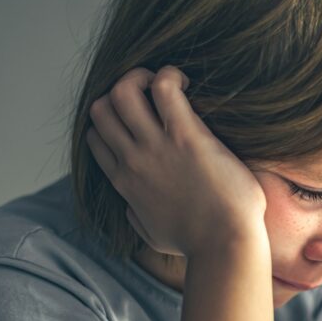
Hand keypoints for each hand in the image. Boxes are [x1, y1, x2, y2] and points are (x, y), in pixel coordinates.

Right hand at [86, 66, 267, 257]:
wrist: (225, 246)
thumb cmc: (199, 244)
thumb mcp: (154, 236)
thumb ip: (136, 219)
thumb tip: (130, 208)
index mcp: (125, 182)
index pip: (96, 137)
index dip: (113, 122)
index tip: (141, 120)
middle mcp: (133, 160)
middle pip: (101, 108)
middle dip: (122, 92)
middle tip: (154, 96)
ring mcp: (156, 147)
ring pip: (122, 91)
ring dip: (141, 77)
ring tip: (171, 85)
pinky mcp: (186, 136)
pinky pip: (163, 87)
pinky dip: (171, 75)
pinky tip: (188, 84)